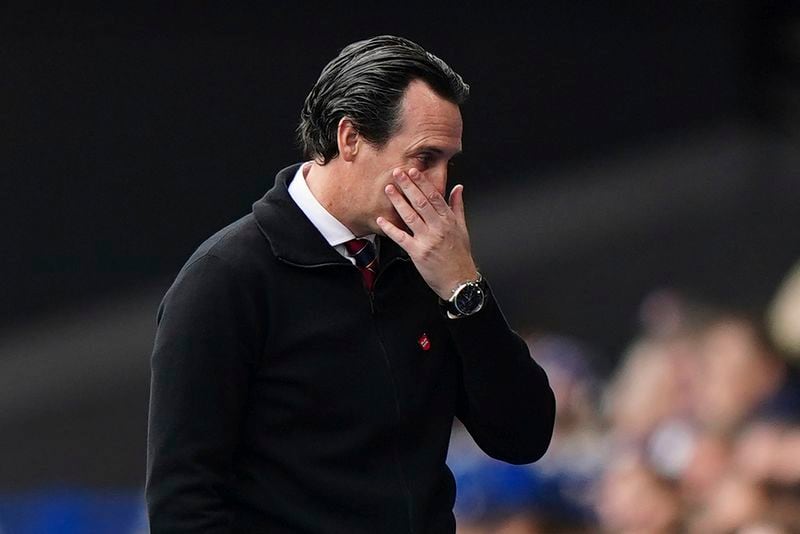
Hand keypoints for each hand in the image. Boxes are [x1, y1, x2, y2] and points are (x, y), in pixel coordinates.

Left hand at [376, 167, 477, 299]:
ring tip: (388, 189)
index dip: (423, 182)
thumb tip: (458, 188)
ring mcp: (427, 240)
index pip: (434, 196)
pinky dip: (390, 228)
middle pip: (421, 202)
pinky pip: (401, 238)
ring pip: (410, 216)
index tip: (413, 171)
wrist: (459, 281)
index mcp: (449, 220)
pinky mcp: (417, 253)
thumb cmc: (460, 256)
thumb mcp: (463, 228)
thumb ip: (457, 206)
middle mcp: (438, 228)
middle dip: (408, 186)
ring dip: (398, 202)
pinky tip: (381, 220)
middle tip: (397, 173)